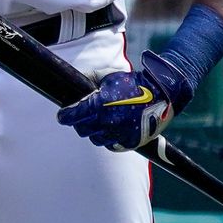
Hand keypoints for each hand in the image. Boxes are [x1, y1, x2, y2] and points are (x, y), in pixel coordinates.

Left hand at [57, 50, 195, 150]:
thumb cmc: (133, 83)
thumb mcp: (108, 76)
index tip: (62, 116)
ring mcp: (119, 134)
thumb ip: (89, 79)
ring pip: (96, 139)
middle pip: (82, 129)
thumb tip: (74, 82)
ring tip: (96, 124)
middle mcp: (108, 121)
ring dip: (93, 132)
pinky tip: (109, 131)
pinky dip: (108, 139)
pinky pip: (111, 146)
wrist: (161, 94)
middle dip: (78, 123)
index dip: (65, 116)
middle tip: (80, 118)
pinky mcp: (130, 142)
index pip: (74, 115)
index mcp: (99, 104)